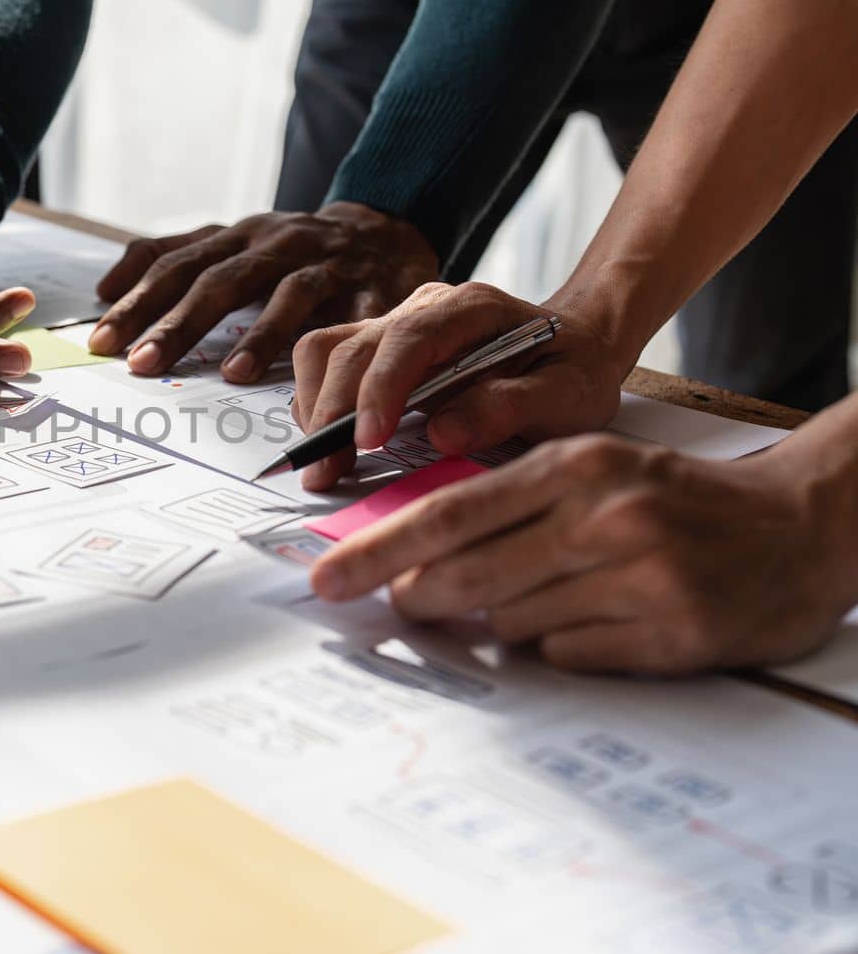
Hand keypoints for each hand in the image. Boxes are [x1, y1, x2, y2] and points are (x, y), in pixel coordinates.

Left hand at [86, 202, 437, 381]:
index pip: (176, 265)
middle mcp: (278, 243)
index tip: (101, 342)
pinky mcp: (374, 288)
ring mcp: (327, 264)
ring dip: (259, 335)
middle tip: (142, 363)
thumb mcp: (234, 244)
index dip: (137, 302)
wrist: (388, 232)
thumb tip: (105, 286)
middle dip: (179, 323)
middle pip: (221, 280)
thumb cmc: (296, 251)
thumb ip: (173, 258)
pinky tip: (318, 376)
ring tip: (231, 374)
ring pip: (288, 294)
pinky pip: (353, 319)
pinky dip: (333, 346)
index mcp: (239, 238)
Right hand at [290, 282, 629, 490]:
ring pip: (326, 349)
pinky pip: (327, 362)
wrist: (574, 345)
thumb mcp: (569, 393)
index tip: (367, 440)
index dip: (380, 388)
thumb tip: (443, 433)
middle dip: (331, 411)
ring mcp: (395, 324)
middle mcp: (423, 308)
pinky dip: (316, 402)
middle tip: (327, 472)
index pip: (408, 339)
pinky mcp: (379, 347)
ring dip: (315, 406)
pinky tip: (330, 441)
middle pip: (353, 346)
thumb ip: (513, 406)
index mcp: (471, 309)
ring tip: (323, 462)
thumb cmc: (572, 370)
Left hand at [308, 434, 857, 674]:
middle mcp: (605, 516)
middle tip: (406, 602)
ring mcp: (641, 578)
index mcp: (575, 467)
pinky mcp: (672, 636)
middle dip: (423, 597)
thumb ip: (509, 508)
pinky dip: (566, 646)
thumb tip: (413, 563)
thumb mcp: (591, 474)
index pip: (451, 512)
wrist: (800, 525)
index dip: (378, 549)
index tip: (325, 577)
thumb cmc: (675, 500)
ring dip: (510, 621)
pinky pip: (570, 656)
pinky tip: (603, 620)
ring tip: (559, 592)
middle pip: (467, 574)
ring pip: (515, 623)